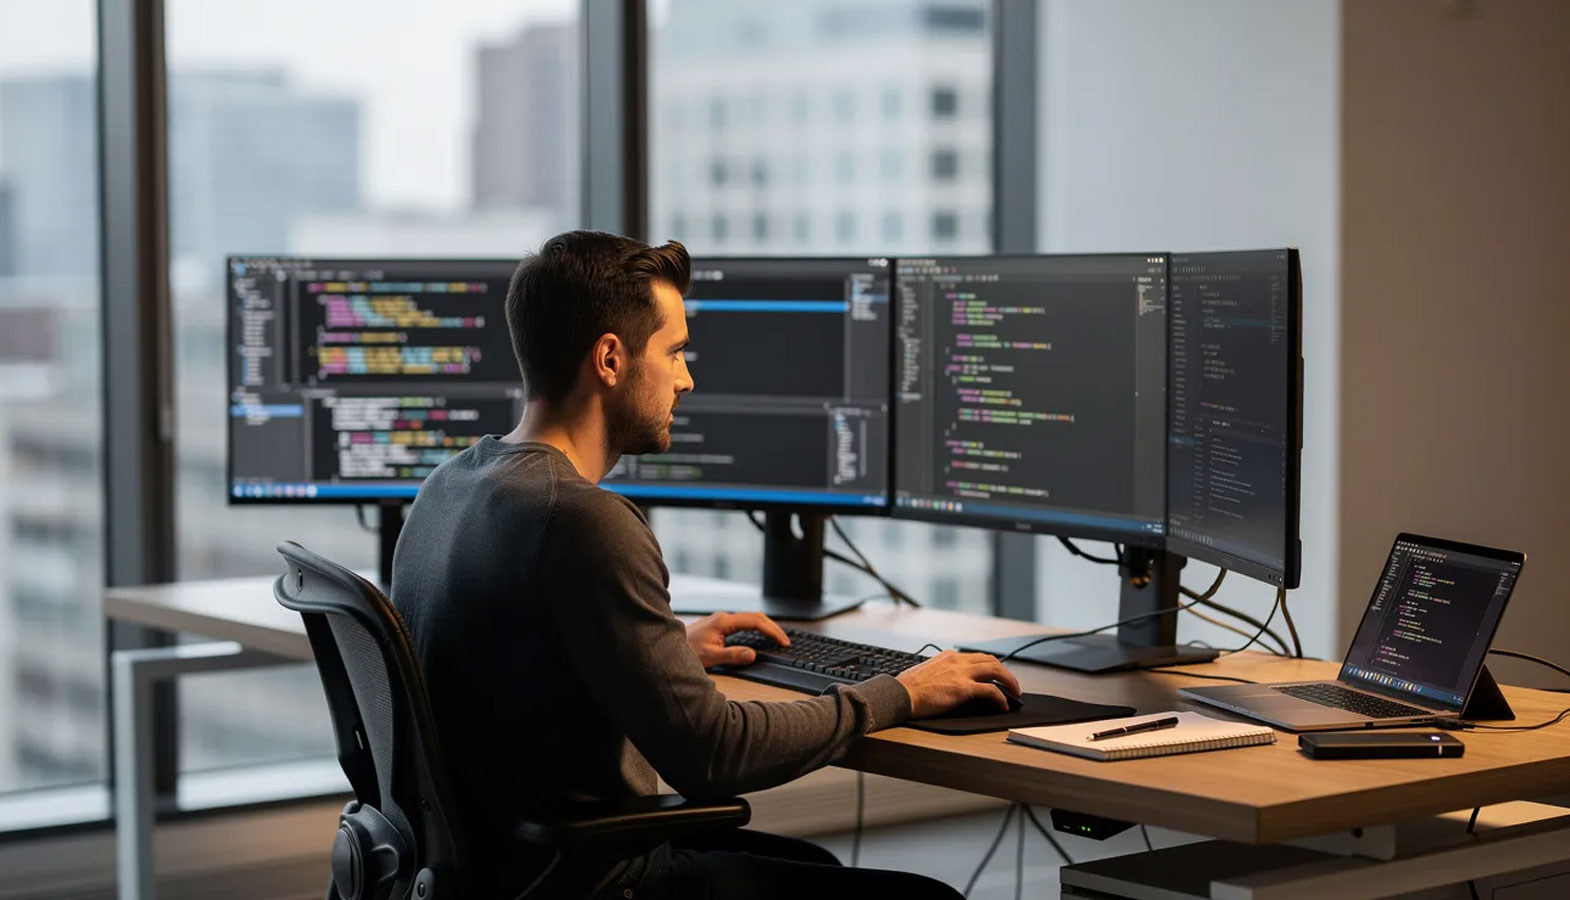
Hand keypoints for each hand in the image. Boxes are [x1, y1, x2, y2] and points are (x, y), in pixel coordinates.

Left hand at [686, 612, 790, 668]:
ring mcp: (721, 620)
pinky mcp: (719, 625)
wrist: (666, 644)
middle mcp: (723, 618)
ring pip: (750, 619)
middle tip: (785, 641)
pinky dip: (755, 629)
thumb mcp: (710, 657)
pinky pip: (743, 623)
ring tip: (776, 639)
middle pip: (755, 617)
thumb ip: (732, 655)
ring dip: (764, 627)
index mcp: (723, 621)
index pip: (755, 621)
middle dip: (772, 627)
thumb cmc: (686, 650)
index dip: (772, 631)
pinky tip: (758, 637)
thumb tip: (751, 654)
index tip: (783, 641)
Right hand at [896, 651, 1020, 717]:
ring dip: (1010, 682)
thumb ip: (941, 673)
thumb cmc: (907, 688)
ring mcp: (961, 674)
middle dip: (1006, 672)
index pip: (978, 657)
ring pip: (996, 671)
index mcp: (949, 657)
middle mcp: (957, 661)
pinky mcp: (963, 689)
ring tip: (1015, 693)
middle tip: (1012, 685)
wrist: (899, 694)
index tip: (997, 675)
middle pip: (991, 660)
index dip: (991, 666)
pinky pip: (990, 691)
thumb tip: (949, 682)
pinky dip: (1000, 698)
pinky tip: (1002, 705)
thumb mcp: (926, 672)